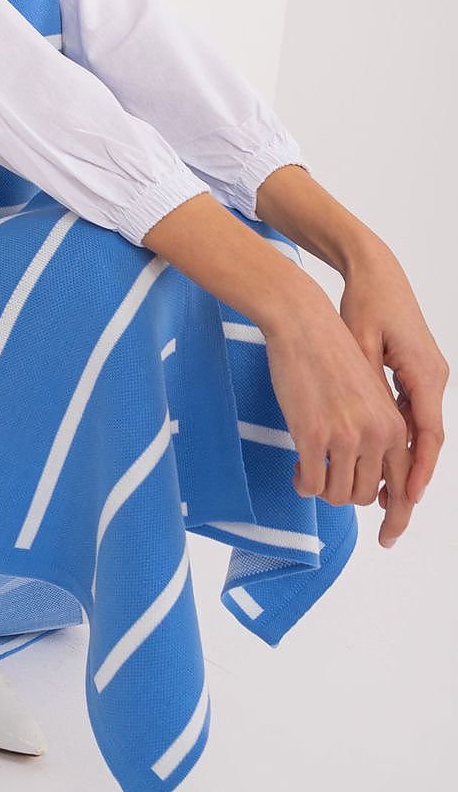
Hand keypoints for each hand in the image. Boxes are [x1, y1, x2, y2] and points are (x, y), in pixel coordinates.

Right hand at [261, 283, 416, 547]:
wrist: (303, 325)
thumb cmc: (330, 354)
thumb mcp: (368, 396)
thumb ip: (375, 432)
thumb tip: (368, 474)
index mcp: (394, 425)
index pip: (406, 487)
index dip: (398, 517)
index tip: (389, 537)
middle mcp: (376, 434)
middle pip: (367, 496)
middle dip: (346, 495)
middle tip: (327, 482)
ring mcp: (345, 436)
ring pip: (338, 495)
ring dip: (323, 490)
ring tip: (309, 472)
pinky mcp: (313, 434)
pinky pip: (311, 484)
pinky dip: (303, 484)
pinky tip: (297, 470)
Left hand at [338, 239, 448, 517]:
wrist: (375, 269)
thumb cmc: (366, 301)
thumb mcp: (360, 342)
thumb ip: (364, 385)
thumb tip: (358, 427)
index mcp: (424, 375)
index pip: (426, 436)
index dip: (416, 473)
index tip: (404, 502)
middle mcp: (432, 379)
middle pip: (426, 444)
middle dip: (410, 484)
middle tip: (390, 522)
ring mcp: (425, 376)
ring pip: (418, 434)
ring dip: (402, 466)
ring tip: (380, 503)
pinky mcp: (413, 372)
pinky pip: (409, 416)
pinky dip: (397, 443)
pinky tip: (376, 463)